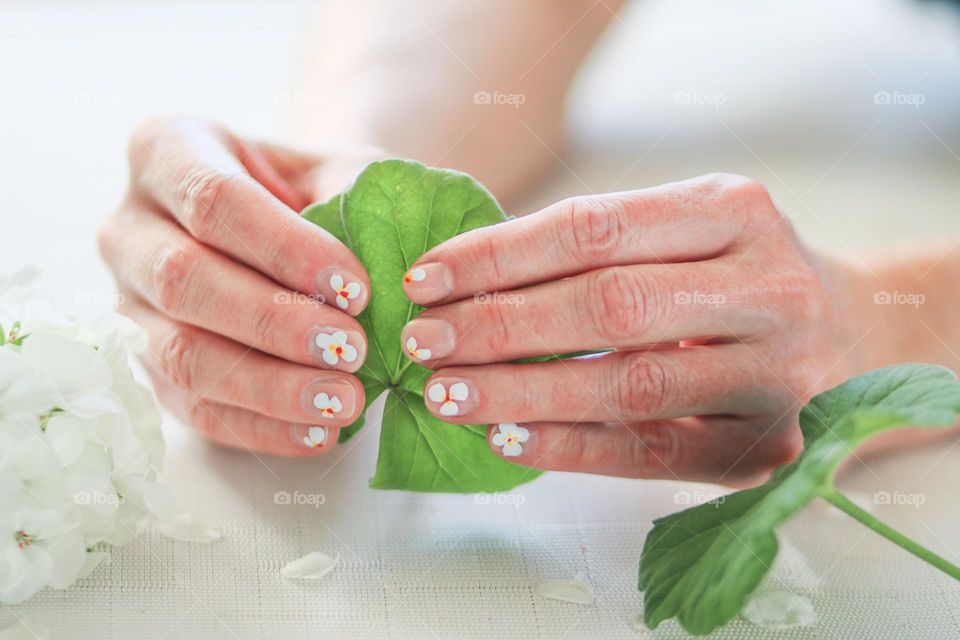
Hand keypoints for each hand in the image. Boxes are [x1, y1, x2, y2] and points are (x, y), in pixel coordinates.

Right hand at [98, 117, 378, 455]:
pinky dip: (259, 427)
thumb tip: (387, 276)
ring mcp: (129, 302)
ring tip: (345, 399)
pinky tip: (318, 431)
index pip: (215, 201)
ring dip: (267, 386)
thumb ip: (356, 204)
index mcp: (167, 151)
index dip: (285, 250)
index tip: (355, 288)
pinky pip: (192, 407)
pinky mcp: (148, 365)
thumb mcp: (340, 169)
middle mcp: (131, 227)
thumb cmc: (318, 187)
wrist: (293, 217)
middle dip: (273, 322)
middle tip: (351, 348)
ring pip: (181, 354)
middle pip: (185, 280)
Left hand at [399, 173, 857, 485]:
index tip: (424, 278)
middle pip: (609, 304)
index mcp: (735, 209)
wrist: (858, 335)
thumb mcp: (690, 232)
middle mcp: (769, 285)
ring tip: (447, 395)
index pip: (595, 226)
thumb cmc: (737, 276)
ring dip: (522, 393)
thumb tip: (464, 281)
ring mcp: (781, 372)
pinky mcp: (772, 447)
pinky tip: (508, 438)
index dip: (498, 255)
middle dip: (499, 325)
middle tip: (422, 342)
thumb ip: (600, 248)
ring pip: (629, 384)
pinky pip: (653, 451)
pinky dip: (571, 447)